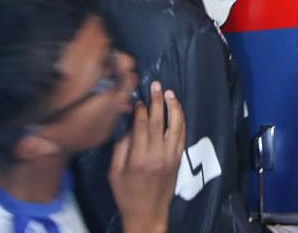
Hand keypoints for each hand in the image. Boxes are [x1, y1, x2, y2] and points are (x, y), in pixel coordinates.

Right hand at [109, 81, 184, 232]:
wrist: (147, 213)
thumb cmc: (126, 194)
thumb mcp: (114, 173)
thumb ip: (121, 148)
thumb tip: (130, 127)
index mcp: (138, 158)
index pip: (142, 126)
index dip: (140, 110)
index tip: (138, 99)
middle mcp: (157, 154)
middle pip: (159, 121)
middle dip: (157, 101)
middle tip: (155, 85)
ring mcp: (171, 156)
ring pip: (176, 125)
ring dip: (173, 106)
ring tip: (169, 92)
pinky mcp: (179, 159)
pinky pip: (182, 134)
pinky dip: (181, 120)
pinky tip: (177, 110)